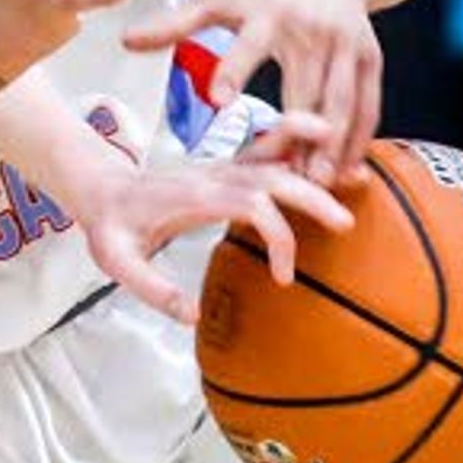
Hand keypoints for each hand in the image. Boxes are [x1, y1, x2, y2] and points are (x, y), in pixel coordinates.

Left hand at [63, 125, 354, 319]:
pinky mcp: (230, 167)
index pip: (249, 204)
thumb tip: (193, 315)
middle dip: (311, 197)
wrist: (103, 189)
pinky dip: (303, 147)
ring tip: (360, 177)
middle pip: (271, 175)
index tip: (284, 279)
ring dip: (315, 164)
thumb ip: (152, 289)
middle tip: (345, 224)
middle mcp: (213, 175)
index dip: (276, 237)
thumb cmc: (111, 227)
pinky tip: (332, 155)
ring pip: (276, 157)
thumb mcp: (117, 263)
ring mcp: (223, 167)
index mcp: (191, 195)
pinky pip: (271, 151)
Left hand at [121, 0, 383, 180]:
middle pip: (307, 87)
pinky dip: (360, 139)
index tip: (218, 99)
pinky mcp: (371, 59)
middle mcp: (313, 30)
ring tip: (319, 184)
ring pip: (342, 102)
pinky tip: (347, 173)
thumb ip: (175, 23)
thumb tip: (125, 41)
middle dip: (300, 132)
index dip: (234, 69)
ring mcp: (348, 45)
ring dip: (333, 145)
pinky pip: (368, 105)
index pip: (249, 44)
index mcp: (269, 14)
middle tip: (286, 177)